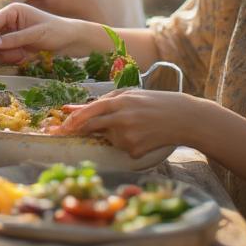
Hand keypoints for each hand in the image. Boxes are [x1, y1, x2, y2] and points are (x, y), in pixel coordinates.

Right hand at [0, 2, 93, 66]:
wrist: (72, 41)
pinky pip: (5, 53)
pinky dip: (11, 58)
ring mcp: (13, 34)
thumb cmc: (57, 31)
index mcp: (13, 11)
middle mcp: (10, 21)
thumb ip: (15, 38)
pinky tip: (23, 58)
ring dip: (5, 54)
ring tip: (21, 56)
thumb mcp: (36, 34)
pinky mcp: (16, 45)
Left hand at [55, 89, 208, 157]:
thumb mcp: (129, 95)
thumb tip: (74, 108)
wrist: (184, 118)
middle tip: (65, 133)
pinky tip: (144, 136)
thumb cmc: (154, 103)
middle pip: (93, 126)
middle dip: (79, 130)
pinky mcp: (136, 150)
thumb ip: (103, 101)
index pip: (90, 111)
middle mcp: (121, 119)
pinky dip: (129, 144)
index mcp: (119, 102)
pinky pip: (123, 149)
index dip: (74, 120)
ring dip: (115, 135)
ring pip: (109, 138)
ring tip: (136, 126)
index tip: (61, 126)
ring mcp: (128, 136)